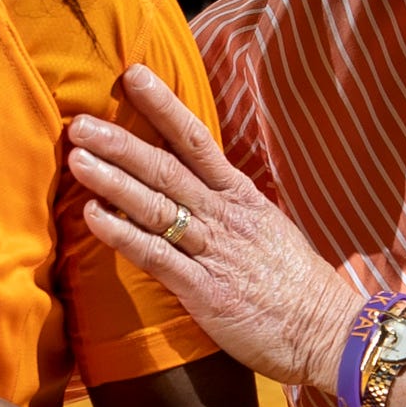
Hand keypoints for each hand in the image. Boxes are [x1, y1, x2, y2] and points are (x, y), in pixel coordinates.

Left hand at [66, 64, 359, 388]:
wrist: (328, 332)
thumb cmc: (296, 285)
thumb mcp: (267, 229)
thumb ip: (230, 206)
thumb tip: (198, 185)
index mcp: (240, 197)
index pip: (196, 140)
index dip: (163, 106)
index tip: (133, 75)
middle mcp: (225, 217)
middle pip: (166, 169)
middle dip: (121, 143)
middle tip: (81, 122)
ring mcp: (214, 252)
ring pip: (156, 207)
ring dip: (113, 181)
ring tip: (76, 159)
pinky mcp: (206, 291)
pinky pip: (157, 257)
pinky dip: (123, 236)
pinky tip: (93, 217)